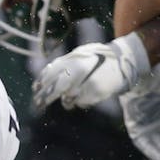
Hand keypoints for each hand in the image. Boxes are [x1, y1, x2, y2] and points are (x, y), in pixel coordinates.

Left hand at [32, 33, 149, 112]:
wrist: (124, 60)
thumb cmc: (99, 59)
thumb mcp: (80, 56)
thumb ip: (64, 64)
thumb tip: (43, 79)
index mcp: (74, 57)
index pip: (52, 70)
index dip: (42, 80)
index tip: (35, 88)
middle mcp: (80, 67)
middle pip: (58, 86)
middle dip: (46, 96)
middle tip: (39, 103)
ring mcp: (89, 80)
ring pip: (69, 97)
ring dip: (66, 101)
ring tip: (69, 100)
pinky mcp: (97, 90)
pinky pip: (81, 102)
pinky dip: (80, 102)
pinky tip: (83, 98)